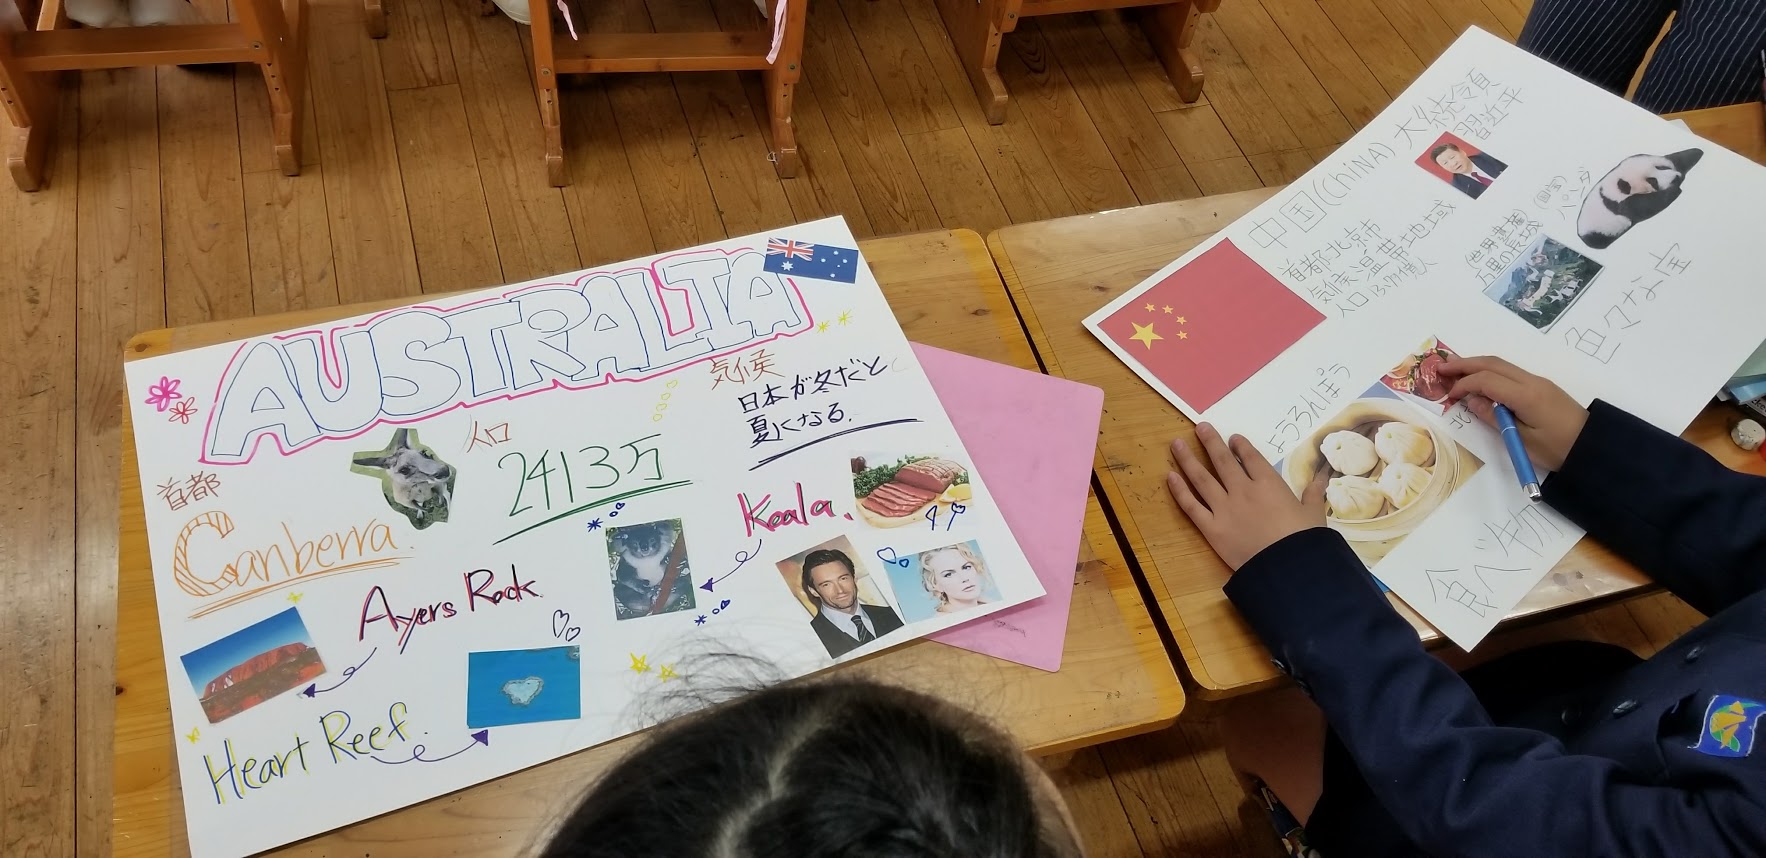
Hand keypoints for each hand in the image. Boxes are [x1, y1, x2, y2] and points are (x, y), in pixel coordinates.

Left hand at [1167, 423, 1328, 570]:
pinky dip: (1179, 491)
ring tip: (1176, 444)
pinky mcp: (1211, 528)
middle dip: (1211, 442)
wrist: (1286, 568)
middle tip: (1201, 427)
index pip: (1251, 458)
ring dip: (1188, 459)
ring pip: (1202, 478)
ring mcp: (1224, 508)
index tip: (1233, 438)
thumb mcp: (1313, 513)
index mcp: (1269, 484)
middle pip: (1223, 461)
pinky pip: (1191, 506)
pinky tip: (1170, 476)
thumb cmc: (1304, 540)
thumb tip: (1323, 477)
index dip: (1241, 446)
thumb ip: (1313, 493)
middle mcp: (1243, 490)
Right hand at [1438, 355, 1587, 471]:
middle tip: (1440, 368)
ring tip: (1454, 368)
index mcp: (1526, 395)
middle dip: (1465, 364)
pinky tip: (1479, 379)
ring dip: (1477, 365)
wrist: (1593, 446)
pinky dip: (1490, 372)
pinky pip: (1510, 372)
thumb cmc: (1558, 449)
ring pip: (1502, 365)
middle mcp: (1532, 382)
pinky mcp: (1541, 387)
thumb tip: (1473, 401)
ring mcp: (1538, 382)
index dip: (1464, 385)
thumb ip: (1495, 419)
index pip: (1487, 380)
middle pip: (1493, 364)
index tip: (1448, 395)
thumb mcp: (1522, 440)